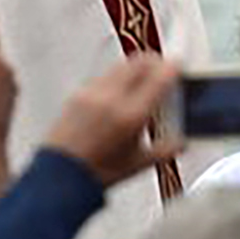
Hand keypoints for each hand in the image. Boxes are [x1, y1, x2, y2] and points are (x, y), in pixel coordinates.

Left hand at [44, 54, 180, 187]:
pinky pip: (103, 76)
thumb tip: (180, 144)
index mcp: (131, 115)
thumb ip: (164, 151)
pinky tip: (118, 94)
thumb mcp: (137, 164)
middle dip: (154, 62)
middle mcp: (111, 98)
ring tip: (141, 81)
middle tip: (162, 69)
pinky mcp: (78, 94)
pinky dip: (116, 78)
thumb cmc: (95, 173)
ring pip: (120, 65)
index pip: (159, 77)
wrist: (59, 176)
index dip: (173, 68)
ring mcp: (92, 93)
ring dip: (135, 67)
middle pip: (139, 61)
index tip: (178, 67)